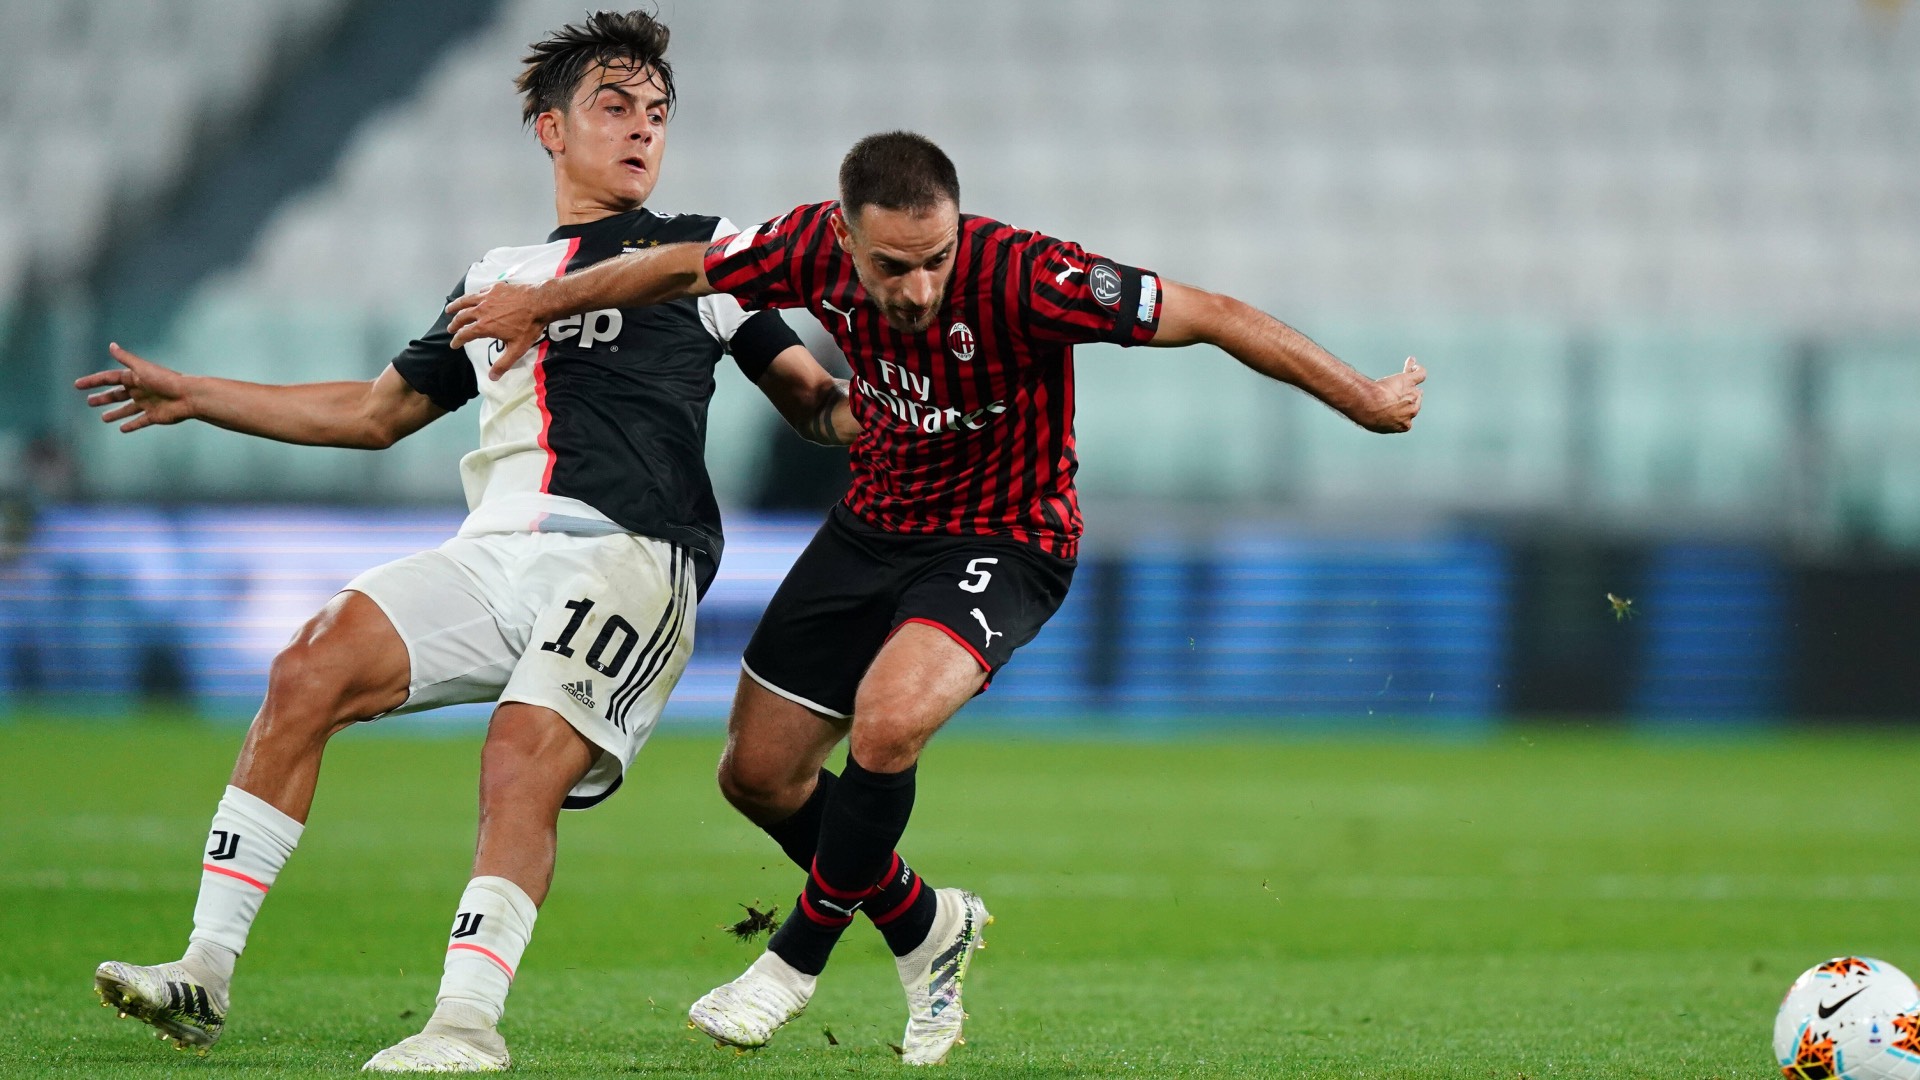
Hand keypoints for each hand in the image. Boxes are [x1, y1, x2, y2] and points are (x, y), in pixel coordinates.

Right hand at [74, 343, 196, 431]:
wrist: (188, 396)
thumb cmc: (165, 380)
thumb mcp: (142, 369)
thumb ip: (126, 359)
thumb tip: (111, 345)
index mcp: (135, 377)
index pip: (109, 378)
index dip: (93, 381)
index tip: (77, 385)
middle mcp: (140, 390)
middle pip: (117, 395)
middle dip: (103, 398)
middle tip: (89, 402)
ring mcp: (147, 404)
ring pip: (127, 409)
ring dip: (115, 413)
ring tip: (103, 418)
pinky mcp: (155, 416)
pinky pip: (140, 421)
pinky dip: (131, 425)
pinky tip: (121, 429)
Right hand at [446, 283, 547, 379]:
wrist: (539, 303)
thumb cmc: (529, 327)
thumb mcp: (517, 349)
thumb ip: (503, 364)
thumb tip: (492, 378)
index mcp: (484, 326)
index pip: (465, 334)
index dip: (457, 340)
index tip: (453, 344)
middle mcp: (481, 311)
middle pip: (462, 317)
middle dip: (454, 324)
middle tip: (450, 328)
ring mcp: (487, 297)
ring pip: (466, 300)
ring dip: (456, 305)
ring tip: (449, 309)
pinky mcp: (495, 288)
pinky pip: (480, 291)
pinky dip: (474, 295)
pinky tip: (474, 296)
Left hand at [1356, 356, 1424, 432]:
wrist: (1369, 404)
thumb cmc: (1368, 416)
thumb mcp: (1376, 424)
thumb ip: (1382, 420)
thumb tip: (1375, 416)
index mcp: (1404, 425)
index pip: (1406, 417)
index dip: (1400, 411)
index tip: (1393, 406)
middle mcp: (1412, 410)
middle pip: (1413, 402)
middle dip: (1407, 398)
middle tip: (1397, 392)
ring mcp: (1413, 395)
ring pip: (1416, 388)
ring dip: (1411, 383)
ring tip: (1406, 373)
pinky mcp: (1409, 382)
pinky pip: (1420, 374)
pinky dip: (1418, 370)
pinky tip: (1413, 366)